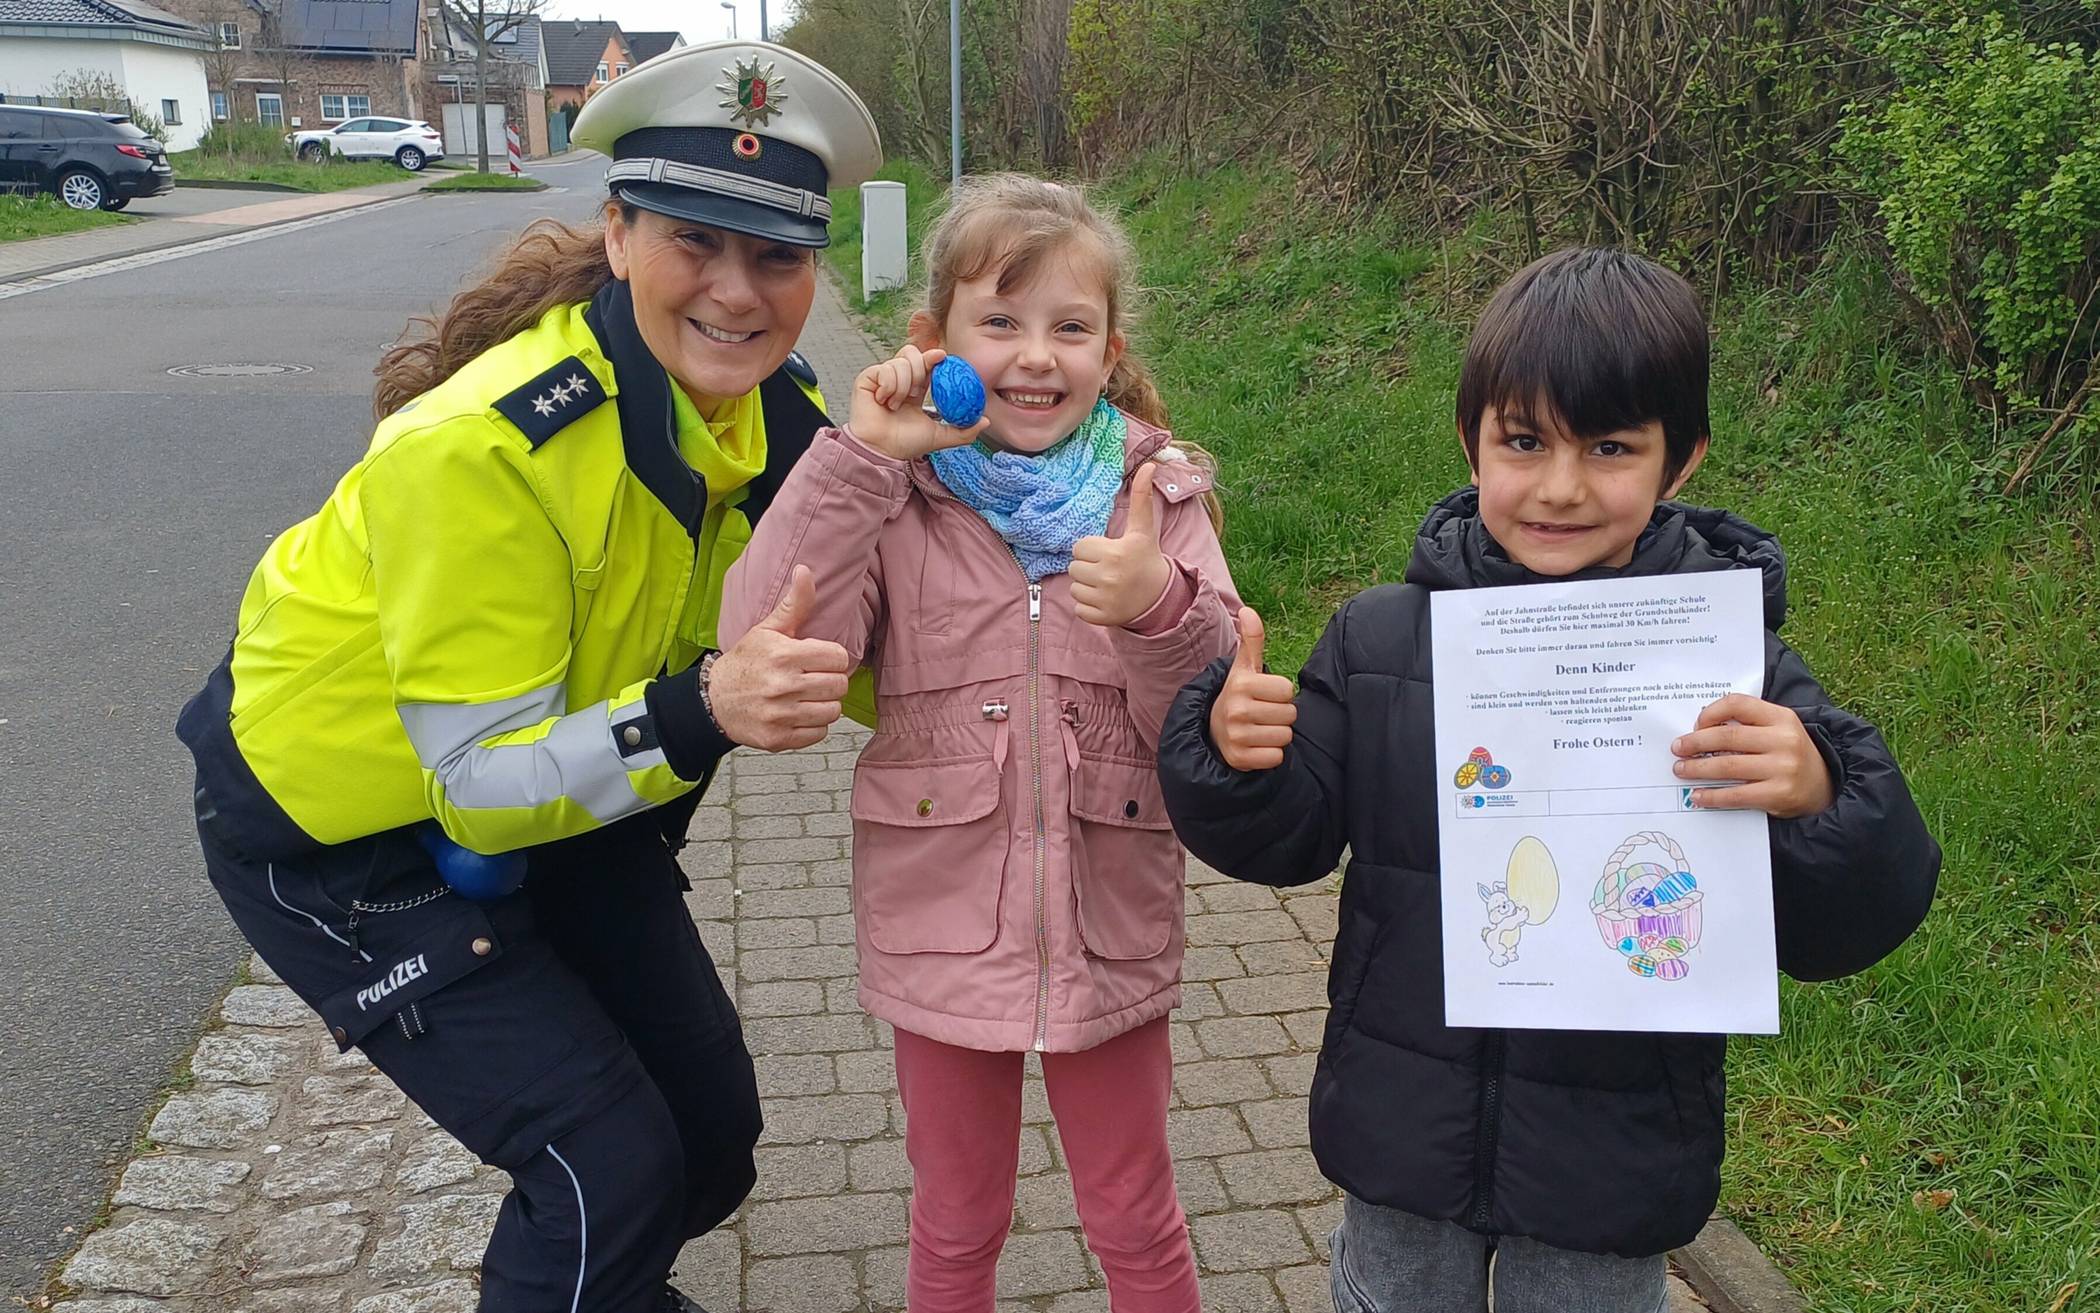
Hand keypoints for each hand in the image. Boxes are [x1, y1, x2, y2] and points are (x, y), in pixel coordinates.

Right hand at [706, 565, 850, 751]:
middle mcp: (782, 686)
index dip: (833, 658)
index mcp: (784, 655)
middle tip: (816, 678)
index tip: (821, 659)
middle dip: (831, 681)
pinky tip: (799, 713)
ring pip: (832, 711)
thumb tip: (805, 570)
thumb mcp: (768, 629)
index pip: (838, 658)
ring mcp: (780, 715)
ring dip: (825, 704)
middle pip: (839, 686)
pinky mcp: (778, 739)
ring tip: (809, 696)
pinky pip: (819, 734)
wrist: (714, 700)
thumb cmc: (746, 661)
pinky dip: (814, 726)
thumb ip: (794, 604)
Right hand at [846, 344, 988, 460]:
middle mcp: (898, 380)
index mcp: (914, 388)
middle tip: (916, 393)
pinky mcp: (868, 377)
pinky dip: (889, 386)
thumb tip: (985, 421)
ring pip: (901, 362)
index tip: (942, 356)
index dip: (933, 357)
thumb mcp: (939, 436)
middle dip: (920, 370)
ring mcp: (882, 377)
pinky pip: (885, 369)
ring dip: (904, 385)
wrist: (881, 451)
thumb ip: (963, 430)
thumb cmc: (904, 444)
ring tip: (897, 405)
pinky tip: (884, 401)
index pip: (926, 363)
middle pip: (912, 353)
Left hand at [1071, 464, 1173, 627]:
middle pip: (1074, 567)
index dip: (1092, 549)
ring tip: (1107, 584)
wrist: (1159, 596)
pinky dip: (1089, 605)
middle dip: (1088, 567)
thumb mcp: (1143, 529)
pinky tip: (1106, 599)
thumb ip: (1142, 498)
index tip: (1109, 553)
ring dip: (1087, 586)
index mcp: (1115, 553)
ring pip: (1074, 587)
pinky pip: (1078, 607)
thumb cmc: (1146, 558)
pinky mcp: (1101, 617)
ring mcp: (1105, 600)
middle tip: (1109, 569)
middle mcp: (1109, 577)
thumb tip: (1149, 465)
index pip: (1079, 547)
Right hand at [1208, 607, 1296, 770]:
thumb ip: (1252, 640)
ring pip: (1285, 737)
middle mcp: (1236, 710)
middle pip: (1289, 714)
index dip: (1281, 694)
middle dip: (1281, 715)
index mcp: (1240, 684)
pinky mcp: (1239, 758)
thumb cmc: (1239, 695)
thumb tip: (1248, 610)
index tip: (1265, 696)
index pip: (1287, 691)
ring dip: (1277, 735)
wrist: (1213, 731)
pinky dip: (1270, 754)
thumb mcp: (1244, 667)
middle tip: (1262, 714)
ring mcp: (1236, 736)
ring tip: (1259, 729)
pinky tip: (1256, 746)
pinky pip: (1276, 758)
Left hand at [1672, 694, 1833, 817]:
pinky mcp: (1779, 794)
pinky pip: (1736, 795)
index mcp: (1781, 717)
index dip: (1710, 712)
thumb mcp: (1777, 729)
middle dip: (1696, 743)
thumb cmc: (1789, 754)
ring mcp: (1783, 768)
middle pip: (1728, 736)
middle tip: (1677, 749)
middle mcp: (1784, 740)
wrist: (1824, 787)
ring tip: (1681, 770)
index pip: (1738, 704)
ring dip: (1697, 769)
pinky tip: (1697, 795)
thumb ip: (1748, 724)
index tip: (1695, 725)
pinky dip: (1712, 796)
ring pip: (1728, 765)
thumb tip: (1699, 730)